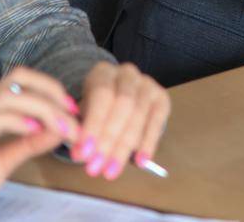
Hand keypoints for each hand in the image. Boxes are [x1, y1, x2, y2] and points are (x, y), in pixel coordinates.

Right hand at [0, 67, 74, 221]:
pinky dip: (21, 121)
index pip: (21, 82)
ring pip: (11, 94)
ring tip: (64, 128)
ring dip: (44, 108)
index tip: (73, 110)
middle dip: (50, 89)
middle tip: (72, 111)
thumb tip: (59, 129)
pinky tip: (37, 133)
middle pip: (17, 77)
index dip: (51, 89)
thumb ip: (30, 144)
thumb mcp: (6, 161)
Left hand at [68, 61, 171, 179]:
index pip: (101, 95)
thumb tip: (81, 153)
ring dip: (124, 147)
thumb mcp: (82, 112)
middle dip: (108, 140)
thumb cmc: (96, 108)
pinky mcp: (162, 99)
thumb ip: (81, 128)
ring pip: (139, 115)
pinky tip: (140, 162)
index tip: (82, 154)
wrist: (117, 95)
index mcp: (103, 72)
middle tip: (95, 168)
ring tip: (111, 171)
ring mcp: (148, 85)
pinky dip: (149, 143)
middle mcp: (128, 74)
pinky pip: (158, 121)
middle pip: (123, 105)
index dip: (93, 125)